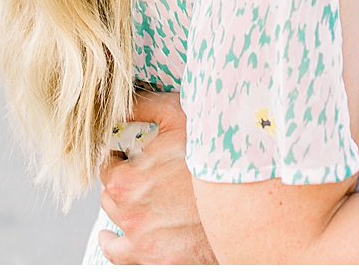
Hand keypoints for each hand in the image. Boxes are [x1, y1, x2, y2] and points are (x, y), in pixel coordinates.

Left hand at [98, 91, 215, 264]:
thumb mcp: (183, 118)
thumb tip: (122, 100)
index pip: (106, 166)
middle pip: (110, 196)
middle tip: (140, 175)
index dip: (119, 156)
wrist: (251, 202)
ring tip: (129, 205)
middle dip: (121, 183)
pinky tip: (113, 238)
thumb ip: (146, 106)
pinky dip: (115, 247)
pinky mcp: (157, 262)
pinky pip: (121, 259)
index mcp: (127, 180)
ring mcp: (142, 242)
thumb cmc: (217, 156)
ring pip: (112, 228)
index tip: (129, 154)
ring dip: (118, 214)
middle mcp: (129, 215)